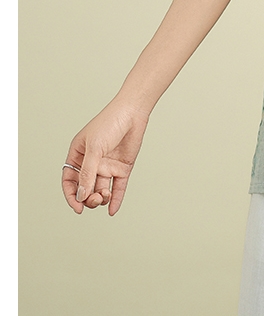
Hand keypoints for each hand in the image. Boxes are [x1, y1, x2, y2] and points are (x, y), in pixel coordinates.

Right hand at [62, 99, 149, 215]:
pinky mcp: (122, 167)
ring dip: (101, 198)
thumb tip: (81, 196)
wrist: (133, 112)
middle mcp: (92, 163)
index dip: (71, 196)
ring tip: (104, 196)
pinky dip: (115, 199)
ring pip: (101, 189)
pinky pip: (118, 187)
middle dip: (88, 198)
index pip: (70, 181)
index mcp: (78, 156)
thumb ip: (87, 172)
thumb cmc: (109, 123)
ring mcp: (108, 166)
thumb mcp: (94, 148)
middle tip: (95, 199)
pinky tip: (113, 211)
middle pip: (85, 189)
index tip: (77, 208)